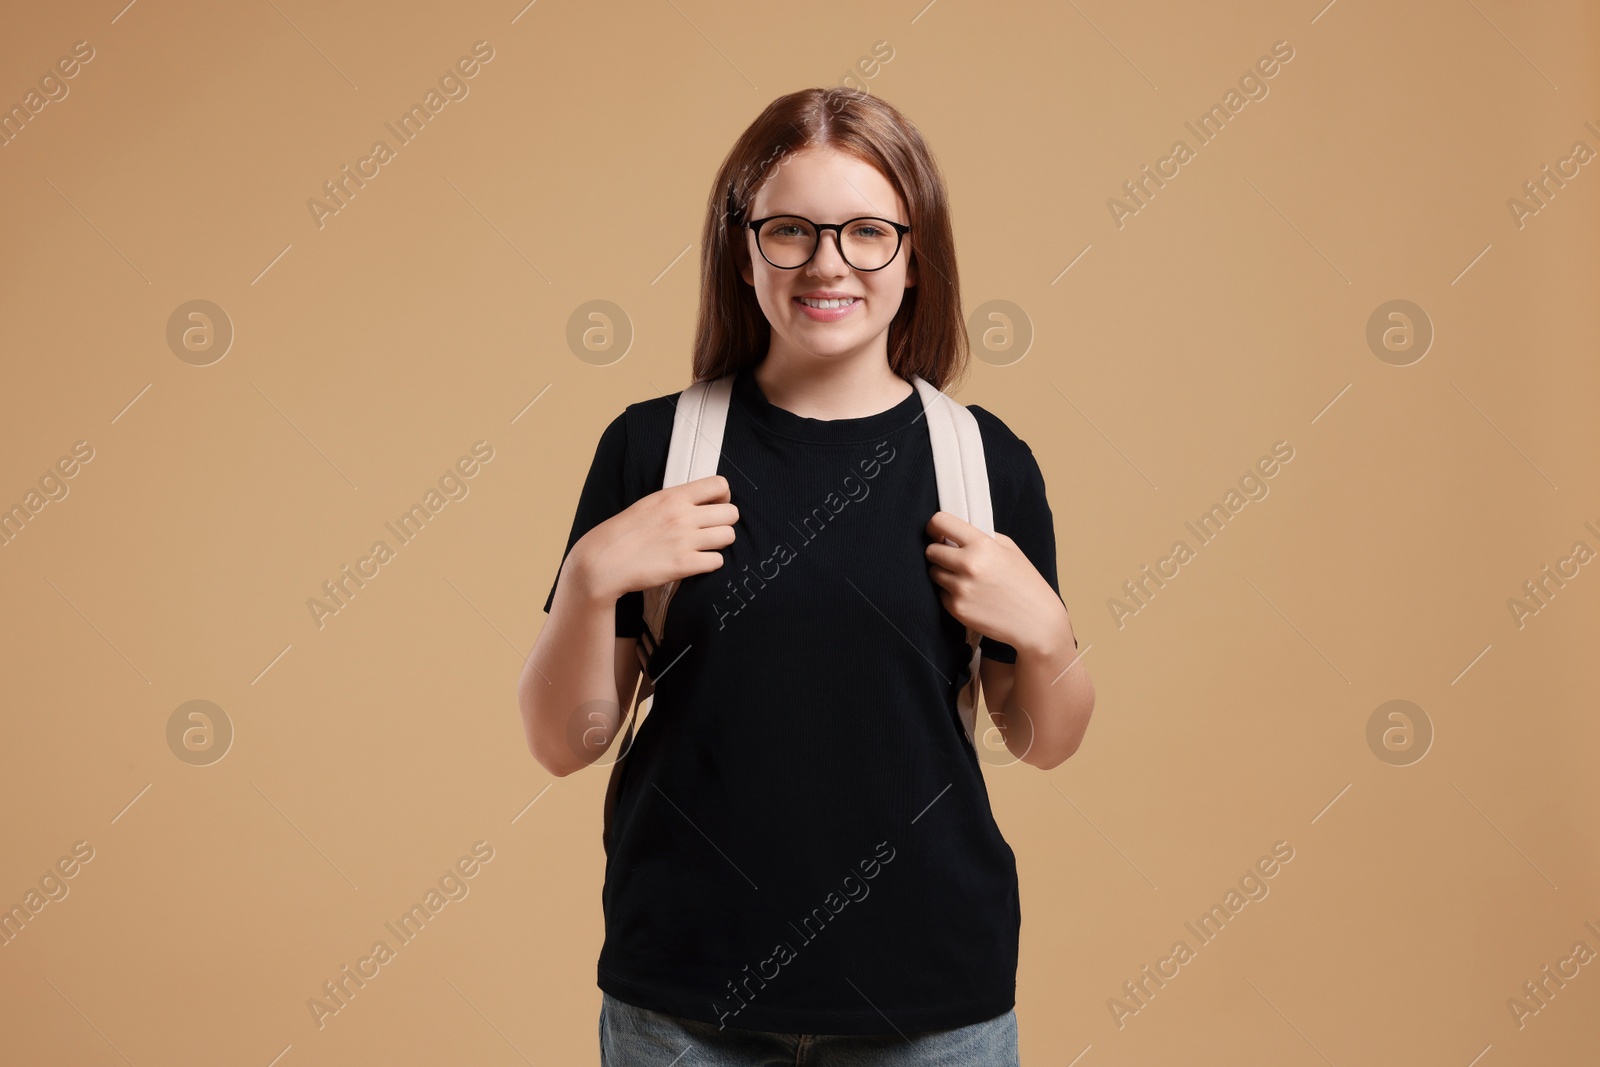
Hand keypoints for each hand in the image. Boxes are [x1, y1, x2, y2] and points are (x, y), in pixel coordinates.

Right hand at [567, 475, 737, 602]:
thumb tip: (701, 501)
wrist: (602, 561)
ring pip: (729, 536)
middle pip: (731, 513)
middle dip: (724, 522)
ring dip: (720, 543)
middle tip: (711, 530)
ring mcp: (685, 541)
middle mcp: (682, 516)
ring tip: (704, 546)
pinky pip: (717, 561)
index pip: (719, 484)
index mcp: (673, 497)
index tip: (715, 506)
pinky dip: (710, 563)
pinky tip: (697, 562)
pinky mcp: (684, 565)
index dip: (723, 496)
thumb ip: (676, 500)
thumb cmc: (623, 533)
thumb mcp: (649, 504)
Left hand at [924, 510, 1067, 653]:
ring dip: (944, 574)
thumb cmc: (1026, 583)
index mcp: (982, 545)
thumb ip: (981, 537)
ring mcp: (960, 588)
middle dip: (939, 553)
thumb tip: (954, 533)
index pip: (940, 522)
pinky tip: (972, 597)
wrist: (1036, 621)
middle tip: (952, 558)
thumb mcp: (1009, 549)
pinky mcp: (956, 608)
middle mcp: (968, 565)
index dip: (934, 527)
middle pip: (931, 551)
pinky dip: (951, 594)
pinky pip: (941, 594)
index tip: (936, 532)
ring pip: (933, 573)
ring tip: (967, 579)